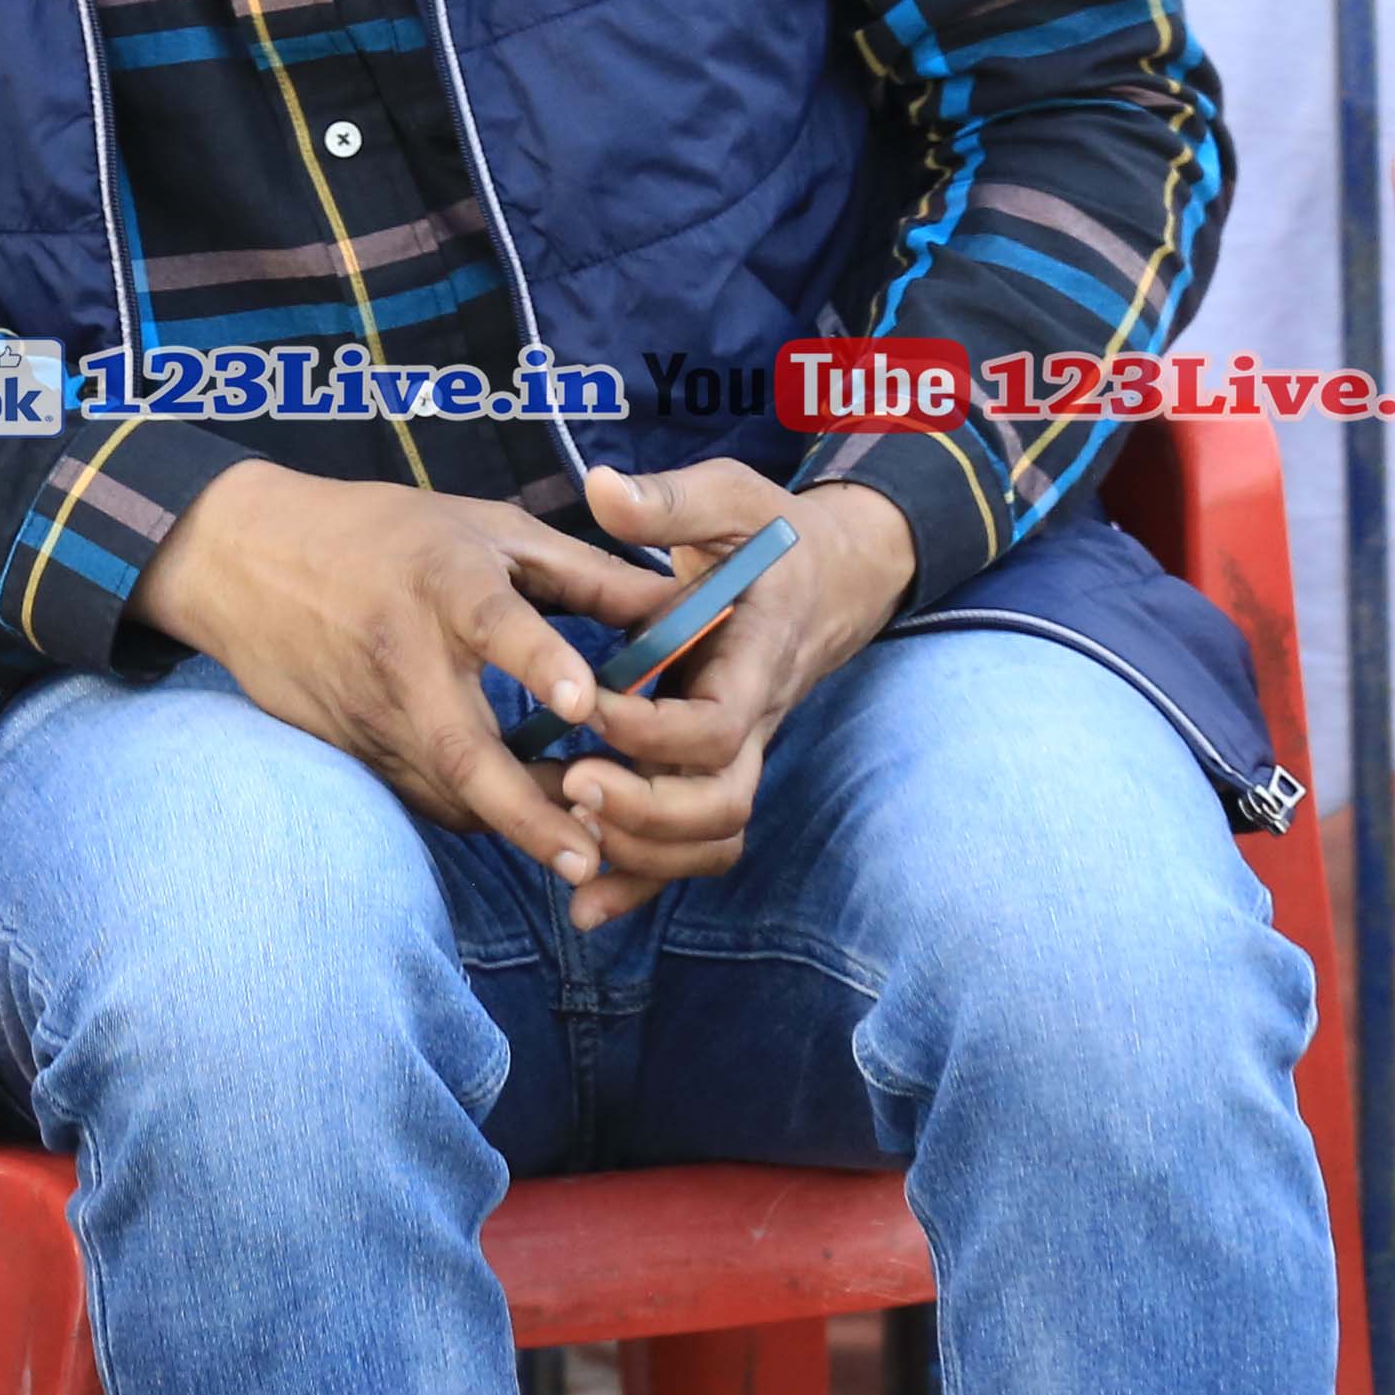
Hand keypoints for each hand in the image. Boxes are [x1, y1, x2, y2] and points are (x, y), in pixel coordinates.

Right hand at [129, 462, 631, 889]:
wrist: (241, 558)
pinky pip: (420, 794)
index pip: (495, 625)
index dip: (542, 663)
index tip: (587, 704)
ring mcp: (370, 711)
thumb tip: (685, 608)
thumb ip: (586, 574)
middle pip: (463, 752)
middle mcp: (403, 655)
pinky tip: (522, 820)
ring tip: (585, 850)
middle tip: (592, 856)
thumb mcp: (484, 528)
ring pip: (447, 791)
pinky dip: (473, 812)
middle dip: (530, 813)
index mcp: (442, 582)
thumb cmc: (379, 533)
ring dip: (514, 824)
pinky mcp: (349, 746)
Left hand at [502, 461, 913, 931]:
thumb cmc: (770, 532)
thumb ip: (669, 501)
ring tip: (566, 832)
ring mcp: (739, 751)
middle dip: (647, 807)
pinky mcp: (713, 769)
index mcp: (755, 657)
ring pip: (712, 834)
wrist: (828, 573)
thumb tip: (603, 488)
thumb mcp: (729, 496)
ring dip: (644, 854)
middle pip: (723, 799)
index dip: (653, 730)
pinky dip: (644, 882)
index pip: (718, 722)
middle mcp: (755, 718)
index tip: (587, 706)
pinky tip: (584, 907)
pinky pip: (693, 846)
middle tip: (570, 784)